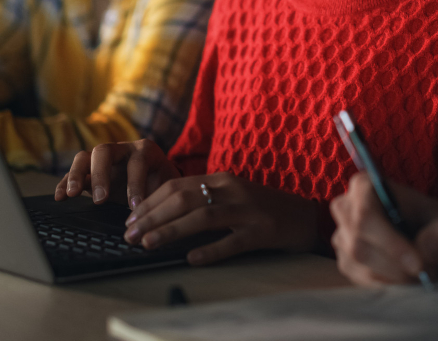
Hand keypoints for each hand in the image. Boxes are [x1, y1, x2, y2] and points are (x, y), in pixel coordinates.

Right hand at [55, 139, 179, 208]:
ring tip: (72, 194)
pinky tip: (60, 197)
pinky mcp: (89, 170)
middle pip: (104, 151)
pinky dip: (64, 182)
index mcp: (144, 151)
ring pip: (84, 157)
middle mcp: (121, 149)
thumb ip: (159, 196)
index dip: (135, 184)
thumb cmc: (162, 183)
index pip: (136, 162)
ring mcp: (103, 159)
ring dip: (76, 175)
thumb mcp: (166, 187)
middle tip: (101, 199)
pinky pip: (74, 173)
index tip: (134, 206)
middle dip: (101, 175)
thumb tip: (151, 215)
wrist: (158, 179)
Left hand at [123, 172, 319, 265]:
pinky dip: (209, 250)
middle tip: (130, 233)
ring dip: (171, 230)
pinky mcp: (262, 231)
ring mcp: (249, 210)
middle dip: (152, 216)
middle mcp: (233, 190)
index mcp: (223, 179)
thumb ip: (205, 199)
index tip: (130, 218)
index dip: (151, 201)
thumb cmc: (264, 209)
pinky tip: (190, 258)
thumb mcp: (233, 196)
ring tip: (148, 242)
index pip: (178, 185)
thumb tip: (164, 214)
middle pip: (185, 198)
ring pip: (203, 217)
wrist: (307, 216)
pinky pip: (232, 241)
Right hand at [330, 172, 437, 285]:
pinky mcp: (347, 262)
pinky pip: (363, 281)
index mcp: (366, 186)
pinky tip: (407, 276)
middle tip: (426, 272)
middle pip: (359, 244)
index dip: (389, 242)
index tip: (418, 264)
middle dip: (395, 265)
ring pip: (361, 266)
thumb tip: (428, 248)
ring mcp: (343, 237)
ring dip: (396, 276)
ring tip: (423, 270)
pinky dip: (390, 284)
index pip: (365, 214)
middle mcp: (347, 209)